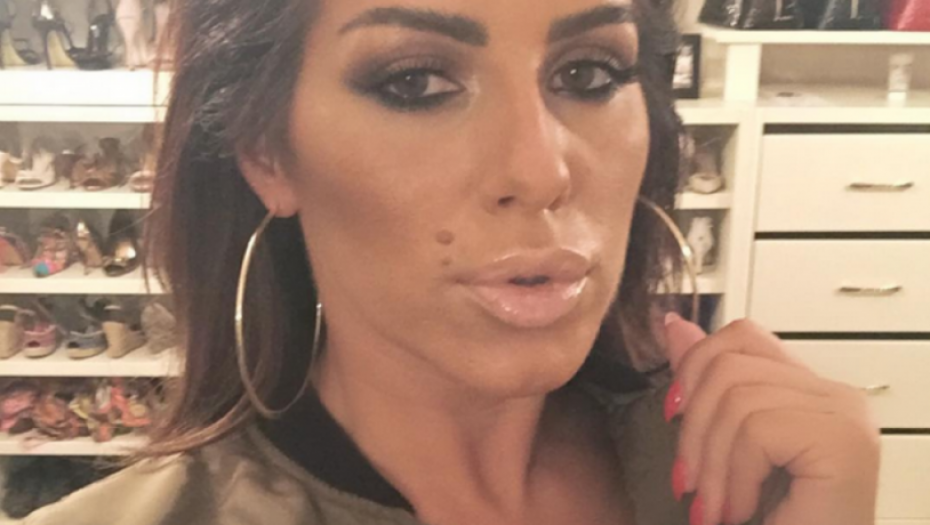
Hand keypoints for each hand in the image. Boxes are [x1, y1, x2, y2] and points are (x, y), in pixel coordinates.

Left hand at [663, 313, 880, 524]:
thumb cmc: (769, 522)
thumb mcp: (720, 448)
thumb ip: (704, 387)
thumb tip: (672, 325)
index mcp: (807, 391)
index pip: (742, 335)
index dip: (695, 366)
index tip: (672, 413)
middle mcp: (836, 394)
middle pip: (729, 364)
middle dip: (692, 431)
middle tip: (690, 485)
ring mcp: (844, 414)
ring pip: (737, 398)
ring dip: (711, 466)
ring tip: (715, 510)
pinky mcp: (842, 440)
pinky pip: (757, 430)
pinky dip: (735, 479)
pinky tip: (742, 511)